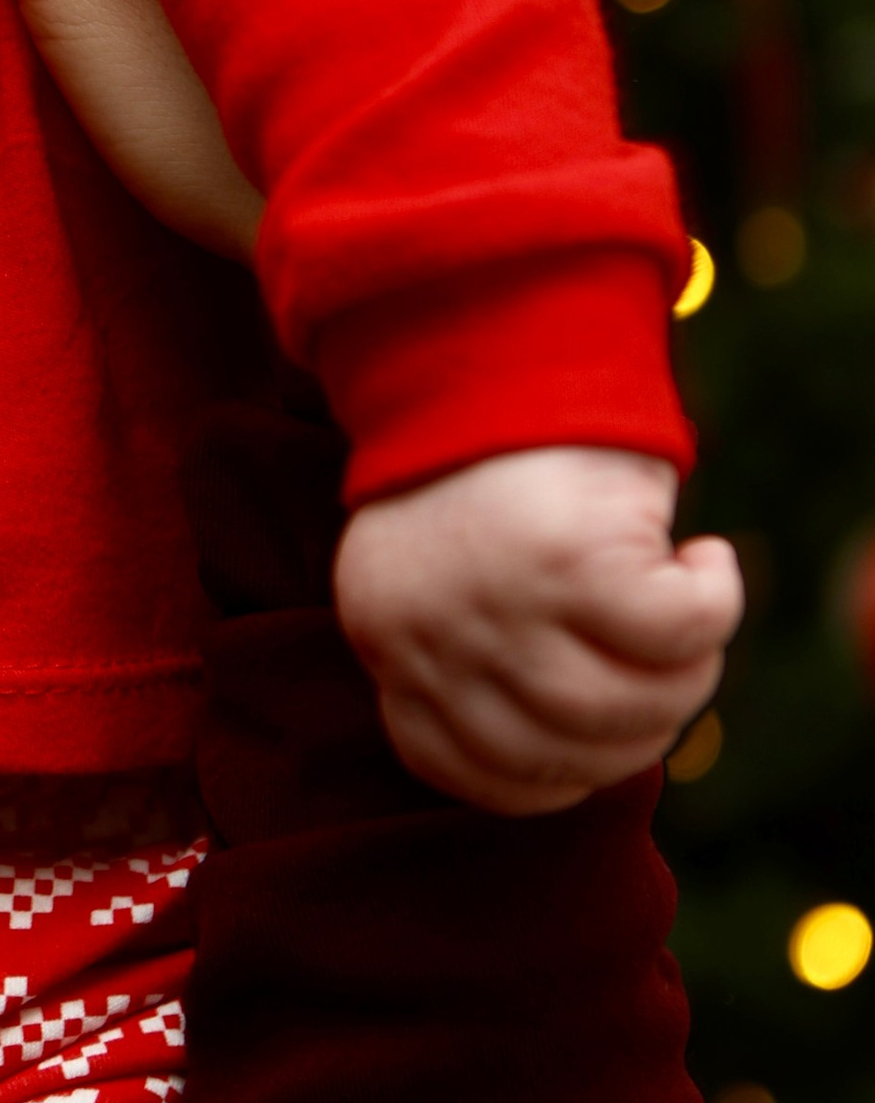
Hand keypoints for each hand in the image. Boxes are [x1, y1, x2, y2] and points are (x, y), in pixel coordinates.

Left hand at [333, 445, 741, 813]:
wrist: (500, 332)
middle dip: (639, 728)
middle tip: (669, 667)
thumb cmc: (489, 461)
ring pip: (625, 712)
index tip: (597, 732)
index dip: (552, 770)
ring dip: (686, 680)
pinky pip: (678, 637)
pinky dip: (715, 604)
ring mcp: (499, 604)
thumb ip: (483, 657)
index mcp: (387, 639)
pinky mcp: (573, 563)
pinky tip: (707, 561)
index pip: (463, 769)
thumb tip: (579, 752)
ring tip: (691, 619)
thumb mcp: (453, 566)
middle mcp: (432, 635)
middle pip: (562, 754)